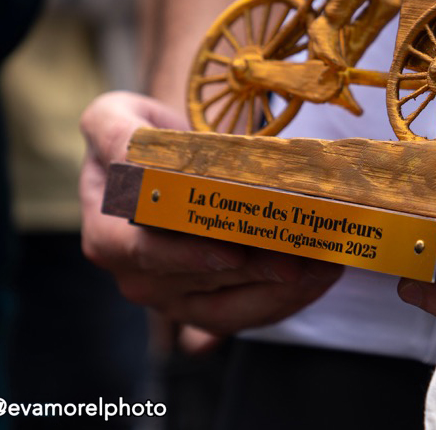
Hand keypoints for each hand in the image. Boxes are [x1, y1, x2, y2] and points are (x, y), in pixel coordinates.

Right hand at [80, 91, 342, 333]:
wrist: (156, 164)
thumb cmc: (134, 139)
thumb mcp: (111, 119)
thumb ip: (115, 133)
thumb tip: (134, 155)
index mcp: (109, 236)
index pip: (145, 255)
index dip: (188, 257)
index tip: (232, 254)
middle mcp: (139, 277)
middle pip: (202, 284)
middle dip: (257, 272)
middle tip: (304, 257)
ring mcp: (175, 298)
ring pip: (231, 310)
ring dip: (284, 292)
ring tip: (326, 263)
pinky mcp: (210, 308)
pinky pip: (249, 314)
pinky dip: (289, 299)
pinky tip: (322, 272)